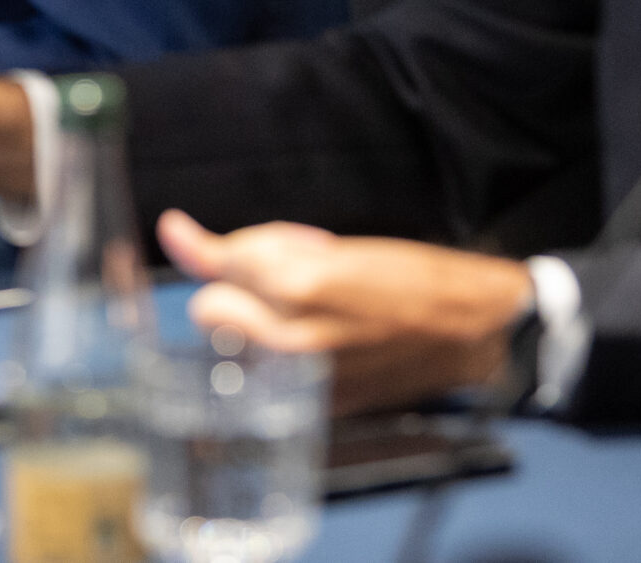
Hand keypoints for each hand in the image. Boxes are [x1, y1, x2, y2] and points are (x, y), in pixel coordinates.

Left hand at [157, 210, 532, 415]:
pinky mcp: (315, 408)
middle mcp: (290, 340)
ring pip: (235, 344)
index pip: (216, 265)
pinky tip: (318, 340)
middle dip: (237, 288)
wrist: (469, 332)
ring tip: (304, 312)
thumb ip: (244, 246)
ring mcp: (302, 381)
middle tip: (286, 280)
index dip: (228, 248)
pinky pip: (267, 376)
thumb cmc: (408, 277)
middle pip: (211, 309)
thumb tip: (171, 232)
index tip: (233, 243)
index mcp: (295, 285)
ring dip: (254, 324)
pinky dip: (279, 356)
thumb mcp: (327, 247)